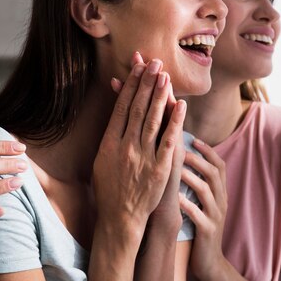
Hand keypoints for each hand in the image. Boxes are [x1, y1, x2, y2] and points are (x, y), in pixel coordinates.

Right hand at [93, 55, 185, 239]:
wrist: (119, 218)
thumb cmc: (108, 190)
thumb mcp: (99, 161)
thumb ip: (109, 137)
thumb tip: (115, 113)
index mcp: (108, 143)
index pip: (122, 107)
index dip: (132, 85)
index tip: (139, 67)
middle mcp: (125, 147)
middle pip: (138, 108)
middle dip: (147, 83)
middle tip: (155, 62)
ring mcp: (142, 157)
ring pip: (152, 120)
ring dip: (160, 96)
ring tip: (166, 76)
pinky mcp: (159, 169)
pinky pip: (168, 141)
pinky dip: (175, 122)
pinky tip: (181, 105)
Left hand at [178, 139, 227, 279]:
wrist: (210, 263)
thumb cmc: (201, 230)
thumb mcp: (205, 206)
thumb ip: (199, 187)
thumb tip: (185, 163)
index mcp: (221, 194)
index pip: (220, 166)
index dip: (208, 151)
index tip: (193, 139)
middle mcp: (221, 202)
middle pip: (215, 174)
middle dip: (199, 160)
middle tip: (182, 150)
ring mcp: (215, 216)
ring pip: (207, 191)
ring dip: (192, 178)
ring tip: (176, 170)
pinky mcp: (208, 230)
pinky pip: (198, 214)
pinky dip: (187, 204)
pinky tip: (175, 198)